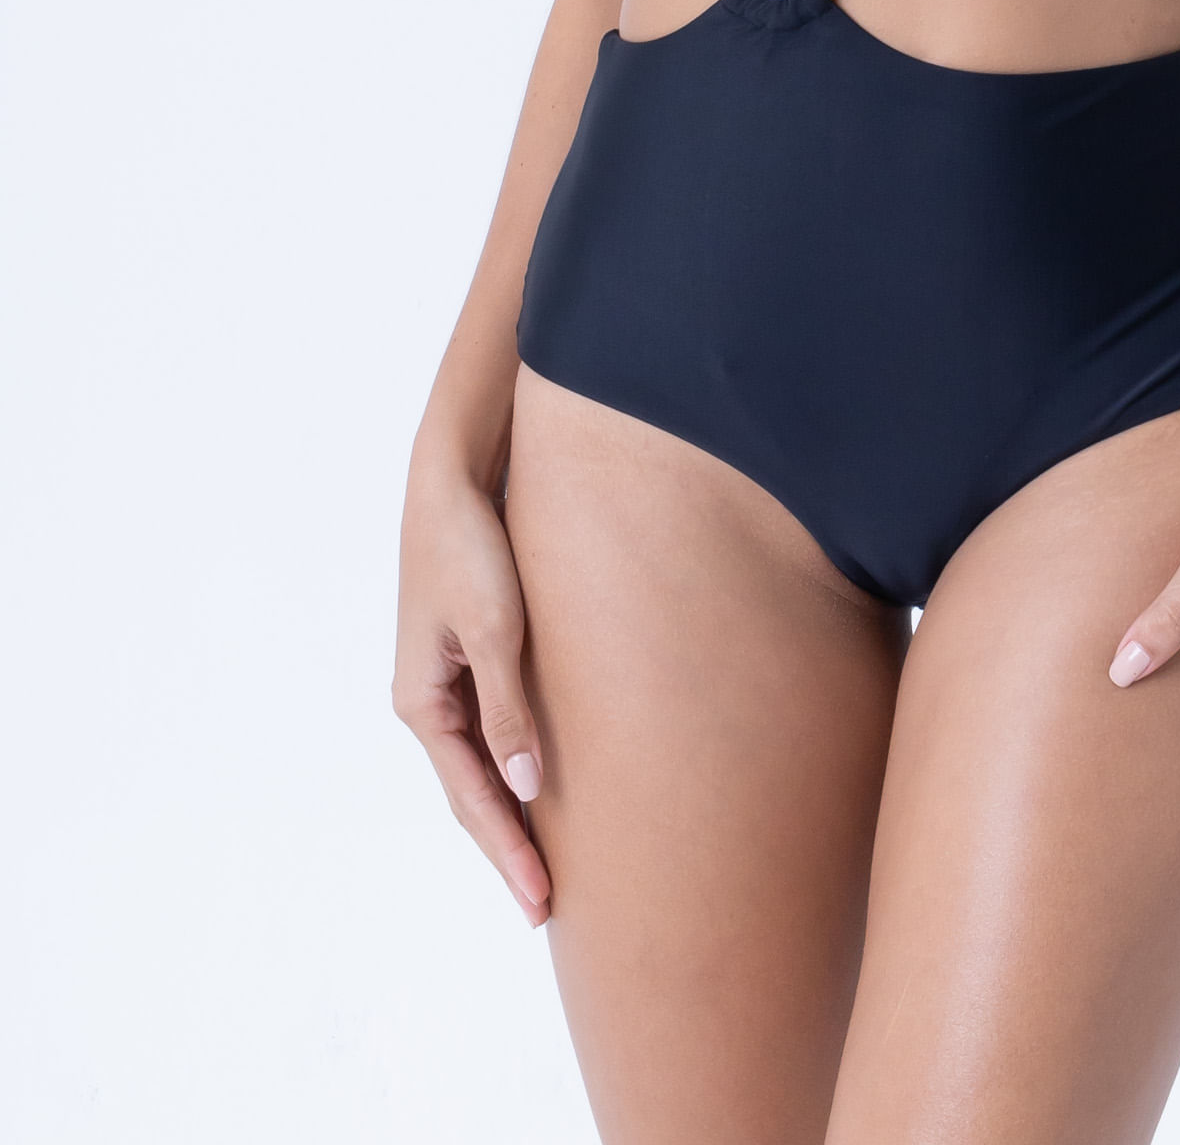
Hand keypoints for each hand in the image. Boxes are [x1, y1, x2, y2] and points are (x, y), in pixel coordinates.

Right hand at [393, 461, 551, 925]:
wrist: (454, 478)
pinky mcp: (468, 656)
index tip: (541, 904)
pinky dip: (514, 766)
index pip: (472, 800)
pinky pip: (491, 730)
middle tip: (549, 907)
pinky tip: (540, 786)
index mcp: (422, 703)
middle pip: (472, 793)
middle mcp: (427, 700)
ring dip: (512, 813)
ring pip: (482, 765)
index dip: (508, 853)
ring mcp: (446, 680)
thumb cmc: (473, 547)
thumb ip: (508, 707)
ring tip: (550, 863)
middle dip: (508, 849)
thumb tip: (524, 785)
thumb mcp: (494, 629)